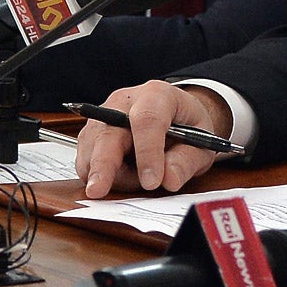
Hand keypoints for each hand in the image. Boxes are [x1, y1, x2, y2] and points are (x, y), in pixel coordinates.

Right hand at [75, 80, 231, 197]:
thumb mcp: (201, 143)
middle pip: (108, 132)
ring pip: (91, 148)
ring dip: (107, 175)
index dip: (147, 152)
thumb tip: (169, 179)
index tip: (152, 182)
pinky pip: (85, 159)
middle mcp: (124, 102)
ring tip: (136, 181)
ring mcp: (103, 116)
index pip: (147, 119)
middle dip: (103, 164)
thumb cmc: (187, 126)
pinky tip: (119, 179)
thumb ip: (186, 161)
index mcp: (156, 95)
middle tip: (99, 191)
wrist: (174, 116)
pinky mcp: (91, 134)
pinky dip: (97, 176)